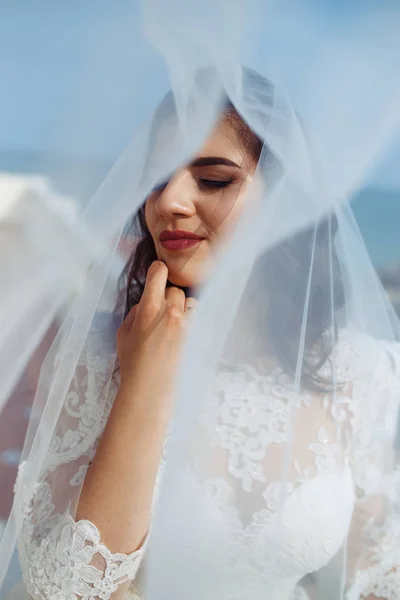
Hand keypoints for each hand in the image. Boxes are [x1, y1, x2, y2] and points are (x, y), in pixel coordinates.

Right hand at [116, 261, 196, 413]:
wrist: (151, 386)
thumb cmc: (133, 362)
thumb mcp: (123, 333)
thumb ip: (135, 312)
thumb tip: (145, 303)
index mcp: (149, 307)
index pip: (159, 273)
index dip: (158, 270)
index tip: (157, 274)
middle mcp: (170, 311)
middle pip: (175, 288)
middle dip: (167, 295)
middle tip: (159, 309)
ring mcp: (185, 323)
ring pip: (188, 301)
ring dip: (181, 306)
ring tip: (171, 321)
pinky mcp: (194, 334)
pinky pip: (195, 316)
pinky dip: (190, 318)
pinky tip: (180, 331)